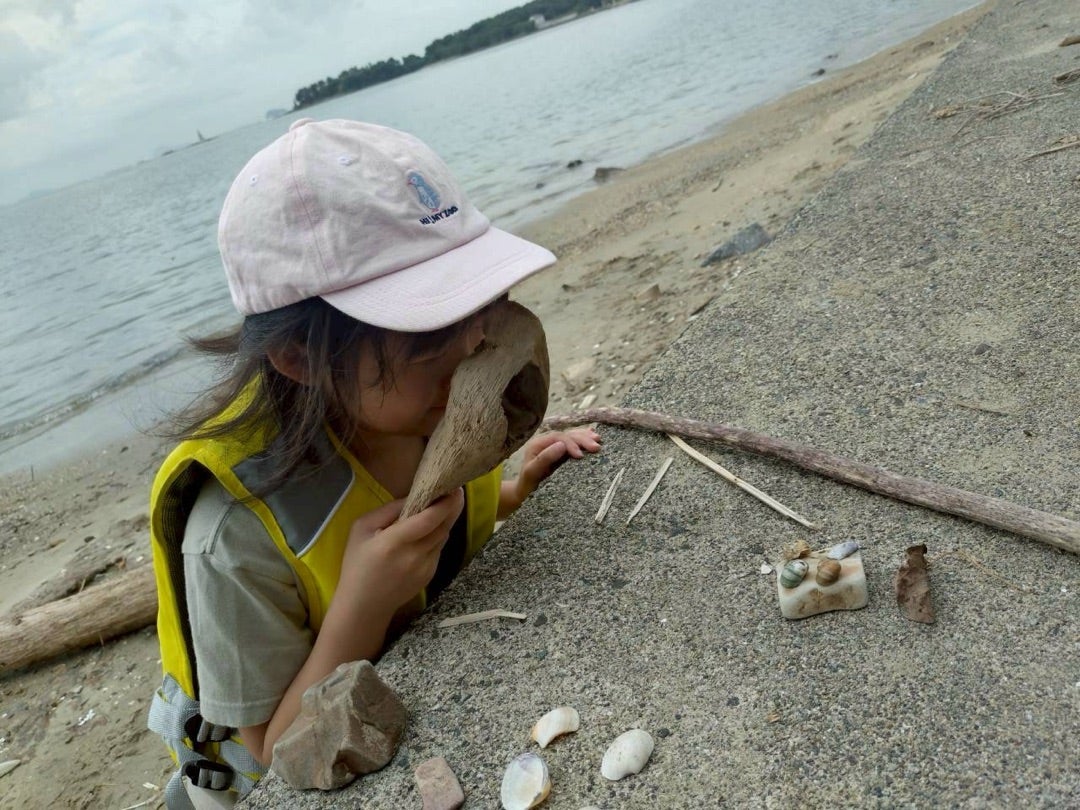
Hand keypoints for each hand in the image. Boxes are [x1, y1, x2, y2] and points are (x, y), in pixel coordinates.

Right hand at [337, 489, 464, 614]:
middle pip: (442, 527)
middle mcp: (413, 556)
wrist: (364, 606)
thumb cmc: (357, 563)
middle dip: (452, 507)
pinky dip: (438, 536)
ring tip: (444, 505)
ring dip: (446, 521)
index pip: (428, 520)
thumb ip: (388, 511)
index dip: (444, 504)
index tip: (455, 488)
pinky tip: (430, 530)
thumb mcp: (361, 529)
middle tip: (456, 490)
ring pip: (443, 537)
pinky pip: (438, 549)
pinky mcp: (430, 575)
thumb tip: (413, 497)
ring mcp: (425, 568)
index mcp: (393, 543)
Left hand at [501, 428, 601, 516]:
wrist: (525, 492)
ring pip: (572, 436)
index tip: (580, 455)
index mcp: (539, 443)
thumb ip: (545, 458)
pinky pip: (573, 441)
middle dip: (582, 439)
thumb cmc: (528, 484)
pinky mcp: (561, 452)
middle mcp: (547, 441)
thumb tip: (562, 445)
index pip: (558, 438)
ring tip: (598, 440)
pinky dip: (584, 437)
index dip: (571, 443)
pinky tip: (592, 433)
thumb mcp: (533, 472)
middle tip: (596, 447)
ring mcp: (555, 446)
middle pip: (567, 435)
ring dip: (586, 437)